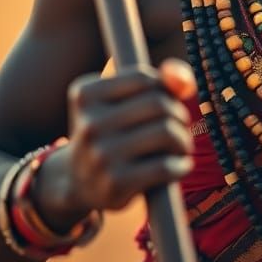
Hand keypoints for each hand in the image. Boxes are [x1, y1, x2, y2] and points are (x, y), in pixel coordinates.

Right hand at [34, 59, 196, 229]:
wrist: (78, 181)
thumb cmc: (112, 131)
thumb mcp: (125, 100)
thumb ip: (161, 82)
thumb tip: (183, 80)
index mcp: (86, 96)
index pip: (142, 78)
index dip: (163, 88)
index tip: (164, 102)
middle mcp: (90, 124)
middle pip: (158, 103)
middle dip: (178, 114)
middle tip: (179, 126)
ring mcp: (101, 155)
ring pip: (166, 132)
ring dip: (183, 139)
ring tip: (181, 146)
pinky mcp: (115, 183)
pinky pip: (165, 166)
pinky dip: (181, 165)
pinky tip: (180, 166)